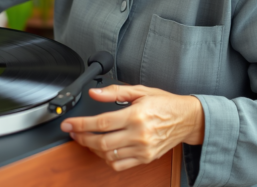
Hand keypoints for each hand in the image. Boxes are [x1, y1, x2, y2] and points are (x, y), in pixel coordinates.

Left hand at [60, 84, 203, 171]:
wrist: (187, 119)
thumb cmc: (164, 103)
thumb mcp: (139, 91)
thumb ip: (114, 91)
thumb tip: (94, 93)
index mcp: (136, 116)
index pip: (101, 123)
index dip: (81, 124)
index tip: (69, 124)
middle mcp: (139, 135)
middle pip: (101, 142)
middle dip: (82, 138)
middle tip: (72, 132)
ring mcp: (143, 149)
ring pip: (109, 156)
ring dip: (92, 149)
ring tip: (85, 139)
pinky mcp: (146, 158)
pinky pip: (120, 164)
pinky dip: (107, 159)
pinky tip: (102, 149)